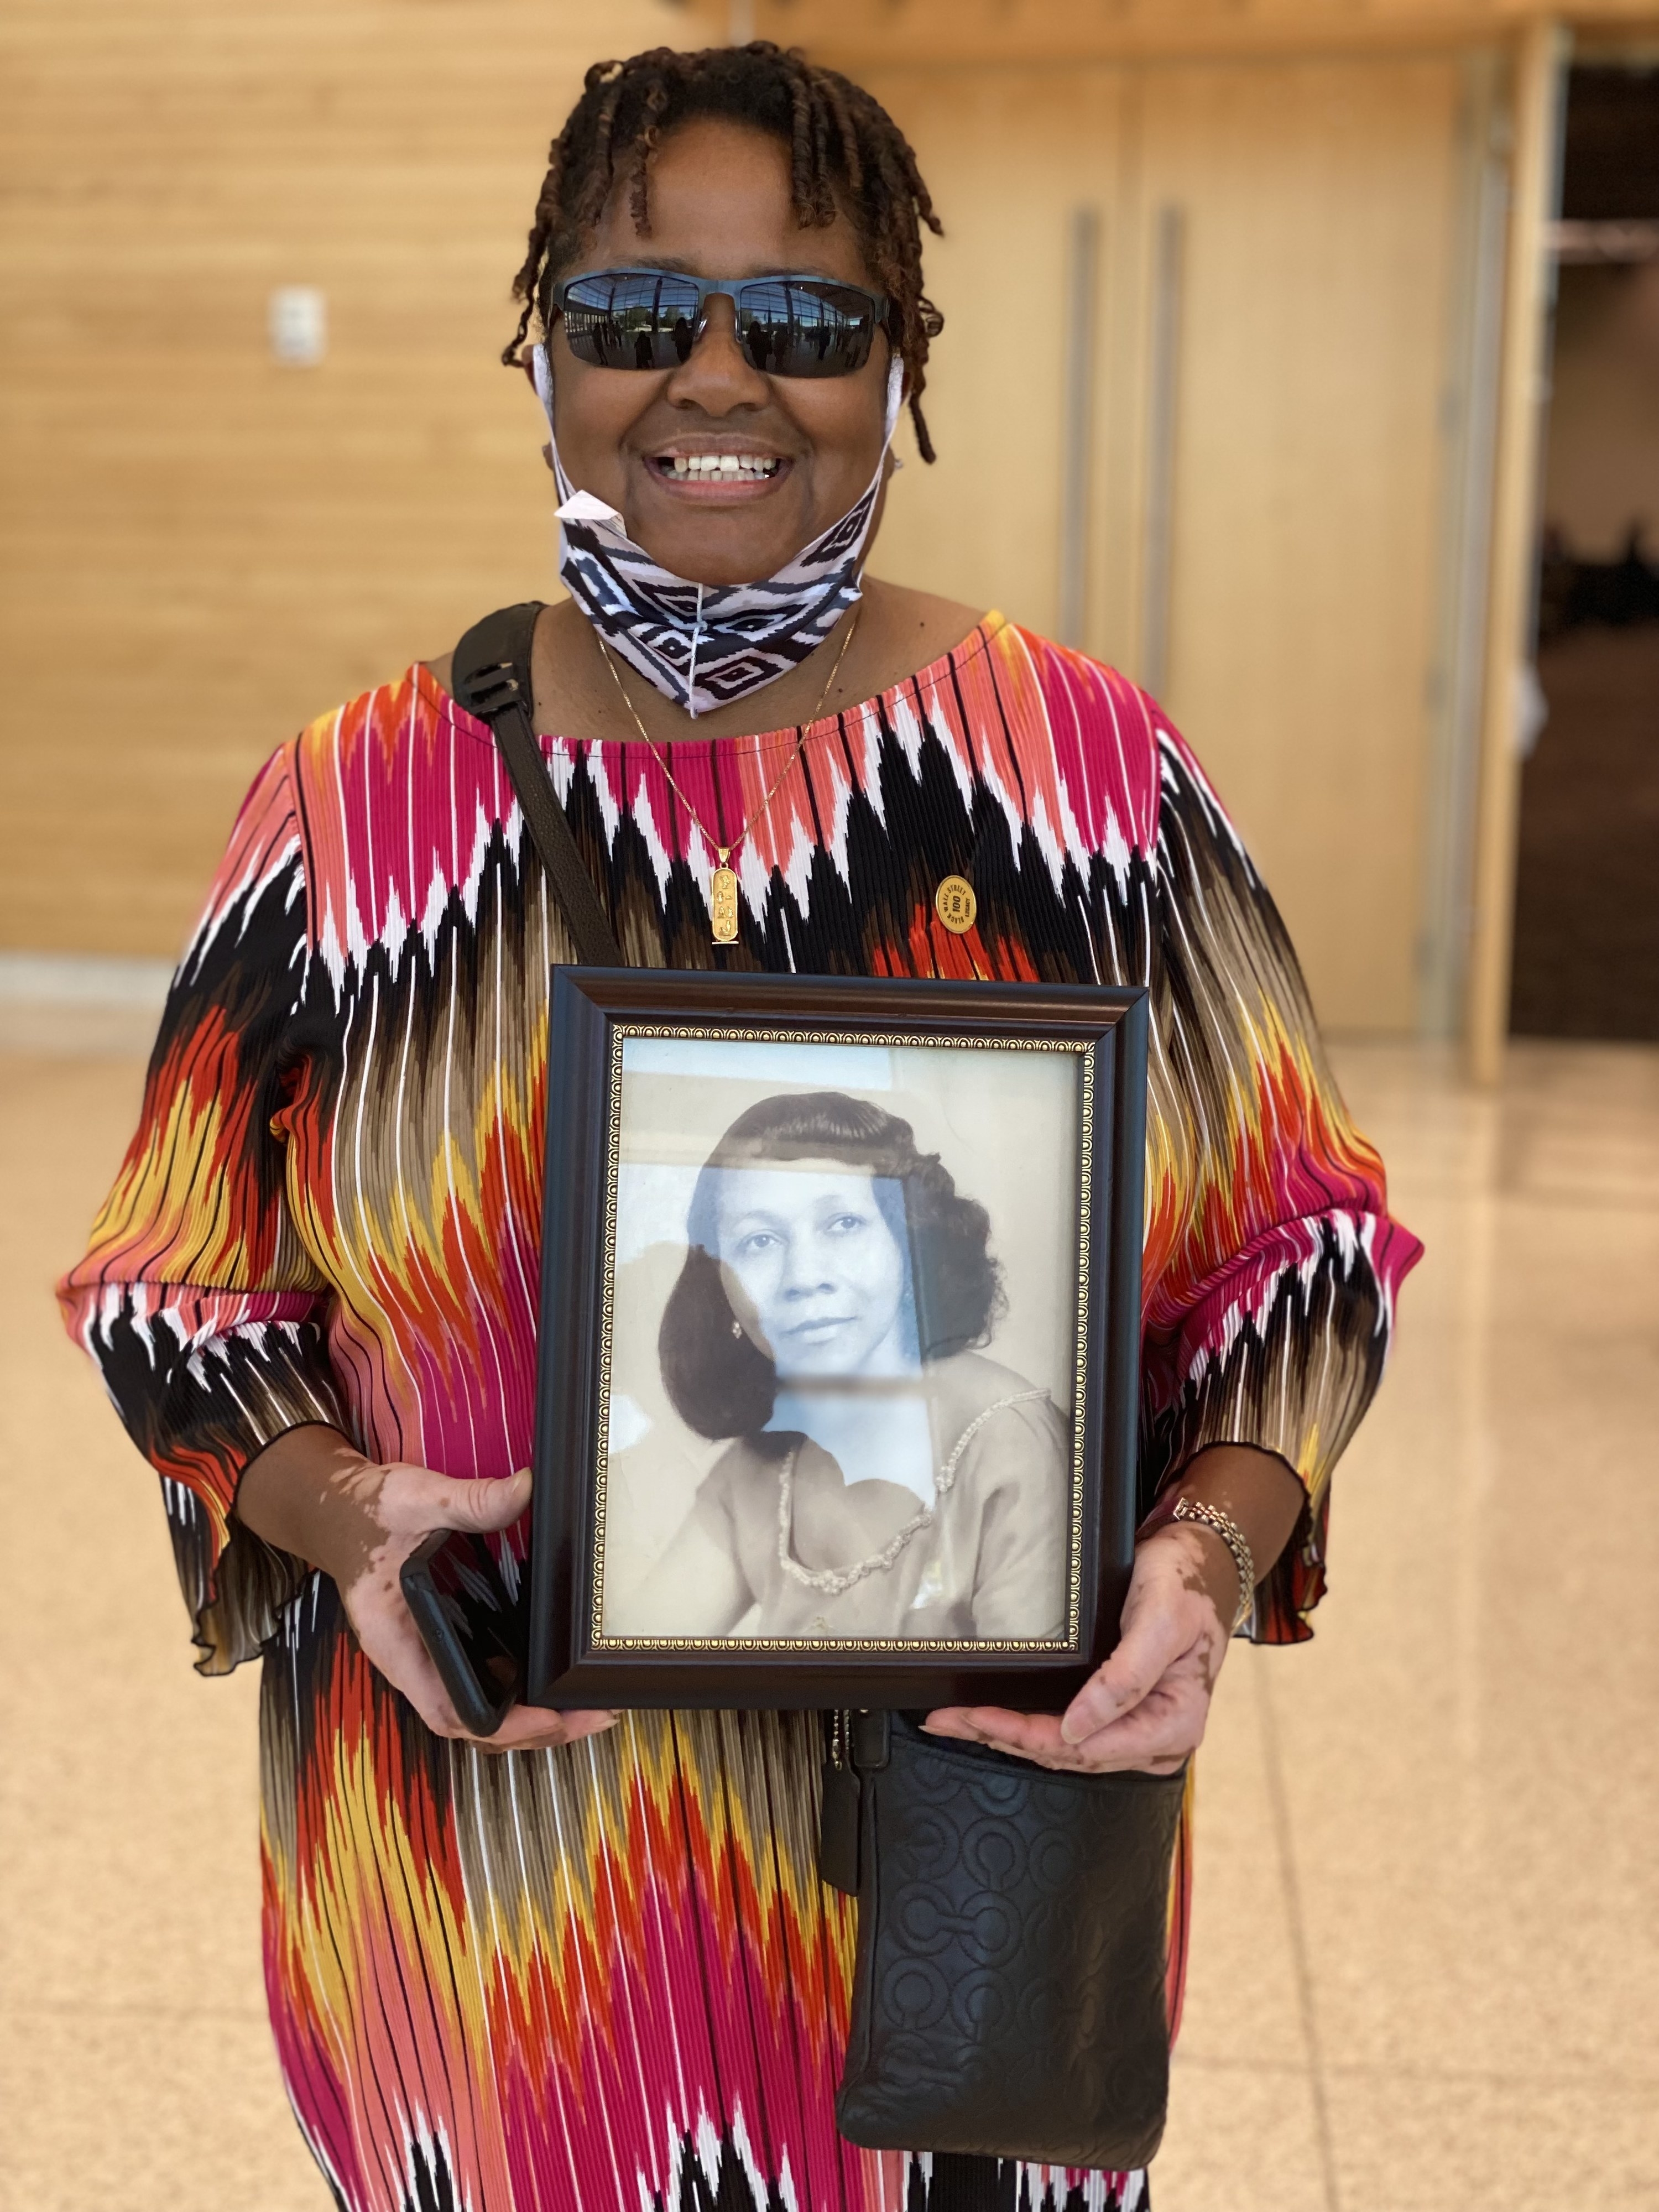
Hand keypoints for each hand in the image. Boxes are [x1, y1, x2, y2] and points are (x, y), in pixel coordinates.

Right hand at [236, 1426, 618, 1754]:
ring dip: (529, 1717)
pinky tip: (550, 1677)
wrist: (339, 1508)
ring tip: (584, 1708)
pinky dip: (516, 1689)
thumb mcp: (418, 1498)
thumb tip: (527, 1489)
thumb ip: (470, 1499)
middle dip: (533, 1731)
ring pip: (477, 1708)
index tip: (552, 1719)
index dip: (501, 1726)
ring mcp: (425, 1655)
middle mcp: (411, 1662)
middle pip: (473, 1724)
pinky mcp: (440, 1640)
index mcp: (397, 1642)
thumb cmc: (368, 1512)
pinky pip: (478, 1681)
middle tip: (593, 1716)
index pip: (448, 1711)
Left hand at [924, 1521, 1233, 1772]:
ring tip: (955, 1722)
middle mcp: (1157, 1739)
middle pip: (1069, 1753)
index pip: (1087, 1747)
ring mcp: (1138, 1729)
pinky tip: (994, 1720)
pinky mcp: (1121, 1714)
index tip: (981, 1719)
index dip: (1029, 1737)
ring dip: (1009, 1736)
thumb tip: (1077, 1726)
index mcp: (1174, 1723)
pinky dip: (1029, 1727)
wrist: (1200, 1561)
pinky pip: (1070, 1731)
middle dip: (1006, 1737)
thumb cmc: (1185, 1584)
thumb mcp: (1160, 1622)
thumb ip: (1126, 1678)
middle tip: (948, 1720)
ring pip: (1064, 1748)